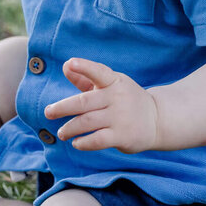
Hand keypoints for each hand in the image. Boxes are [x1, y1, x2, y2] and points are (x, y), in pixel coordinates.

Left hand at [43, 58, 160, 153]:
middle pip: (84, 102)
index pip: (98, 72)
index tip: (70, 63)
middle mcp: (117, 98)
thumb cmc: (126, 99)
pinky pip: (97, 140)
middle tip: (48, 112)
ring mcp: (120, 117)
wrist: (157, 119)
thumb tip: (66, 66)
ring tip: (62, 133)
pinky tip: (76, 142)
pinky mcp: (122, 136)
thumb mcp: (111, 84)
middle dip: (62, 108)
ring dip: (70, 128)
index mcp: (114, 81)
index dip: (84, 67)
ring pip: (87, 122)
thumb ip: (86, 78)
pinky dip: (83, 142)